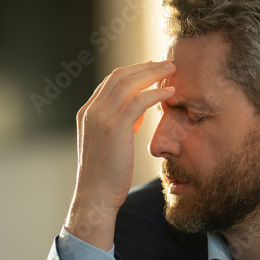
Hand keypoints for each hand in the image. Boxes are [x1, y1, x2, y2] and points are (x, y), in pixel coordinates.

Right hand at [64, 60, 175, 249]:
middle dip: (146, 66)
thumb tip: (137, 111)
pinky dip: (155, 92)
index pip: (112, 81)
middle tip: (167, 62)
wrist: (95, 196)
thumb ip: (120, 123)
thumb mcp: (110, 142)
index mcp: (88, 112)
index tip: (152, 66)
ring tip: (172, 70)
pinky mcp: (115, 128)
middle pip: (120, 76)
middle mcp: (92, 110)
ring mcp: (101, 117)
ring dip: (153, 73)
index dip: (134, 70)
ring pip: (129, 83)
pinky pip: (138, 101)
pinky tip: (169, 91)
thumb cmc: (106, 173)